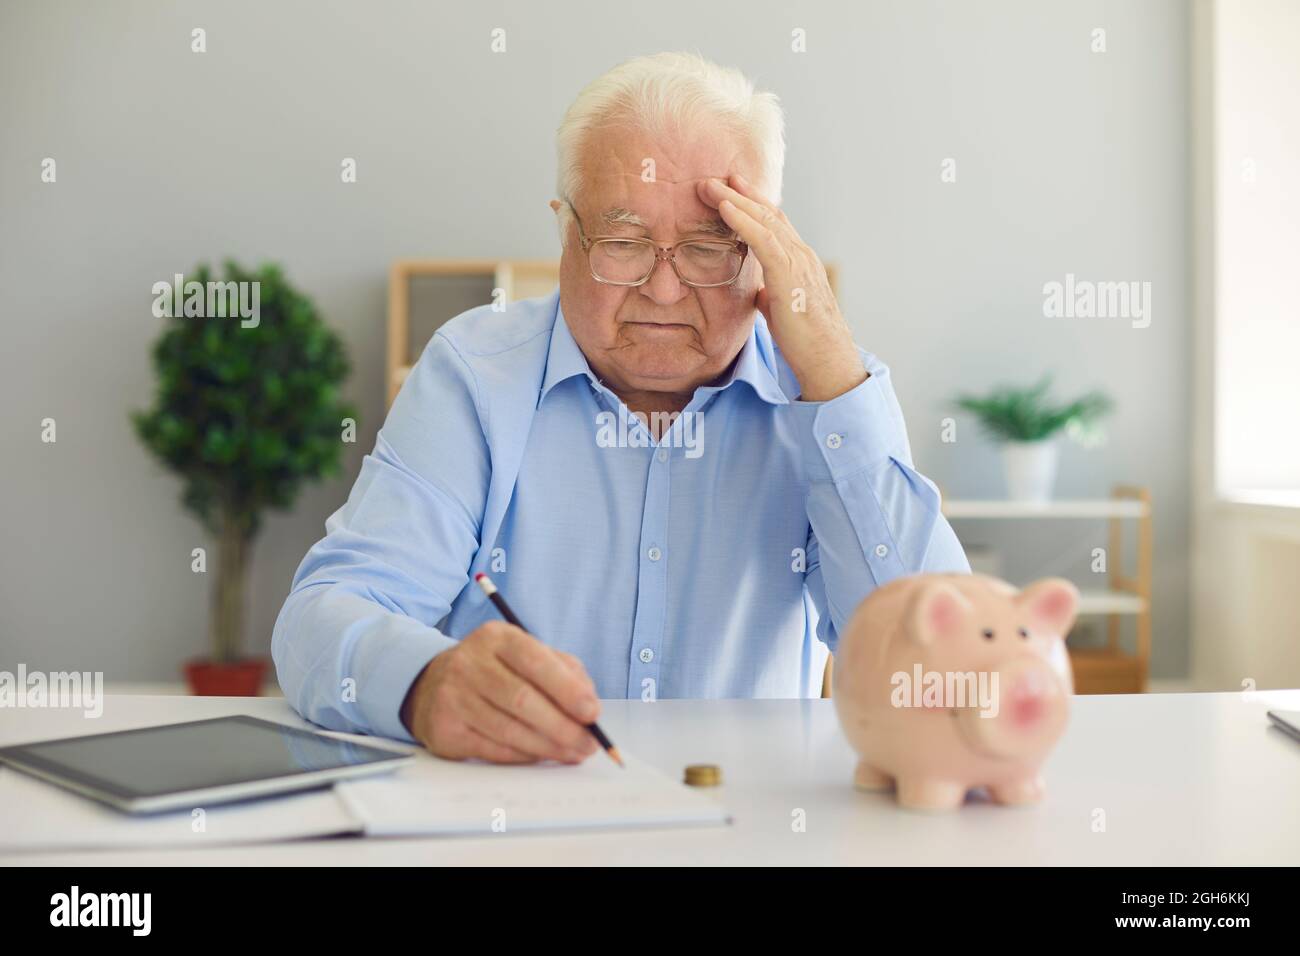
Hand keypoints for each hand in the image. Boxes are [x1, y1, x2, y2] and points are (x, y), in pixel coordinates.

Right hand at [400, 620, 601, 763]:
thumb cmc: (496, 670)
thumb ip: (565, 672)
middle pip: (522, 699)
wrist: (433, 684)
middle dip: (562, 726)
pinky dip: (524, 756)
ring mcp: (453, 696)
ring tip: (573, 753)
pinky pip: (493, 749)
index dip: (567, 690)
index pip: (535, 661)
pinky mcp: (445, 729)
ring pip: (509, 730)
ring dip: (548, 747)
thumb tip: (590, 706)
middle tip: (588, 743)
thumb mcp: (527, 655)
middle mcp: (469, 663)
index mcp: (496, 637)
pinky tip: (543, 756)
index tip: (592, 713)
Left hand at [697, 174, 867, 401]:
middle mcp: (802, 255)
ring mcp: (798, 262)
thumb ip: (772, 295)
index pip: (775, 225)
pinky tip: (725, 206)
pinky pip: (763, 239)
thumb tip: (760, 292)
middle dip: (742, 193)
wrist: (828, 361)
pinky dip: (742, 220)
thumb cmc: (806, 343)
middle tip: (717, 177)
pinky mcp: (789, 275)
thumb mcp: (782, 312)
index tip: (733, 190)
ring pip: (764, 220)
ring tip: (709, 185)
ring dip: (735, 199)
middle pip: (769, 214)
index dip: (754, 205)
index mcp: (800, 263)